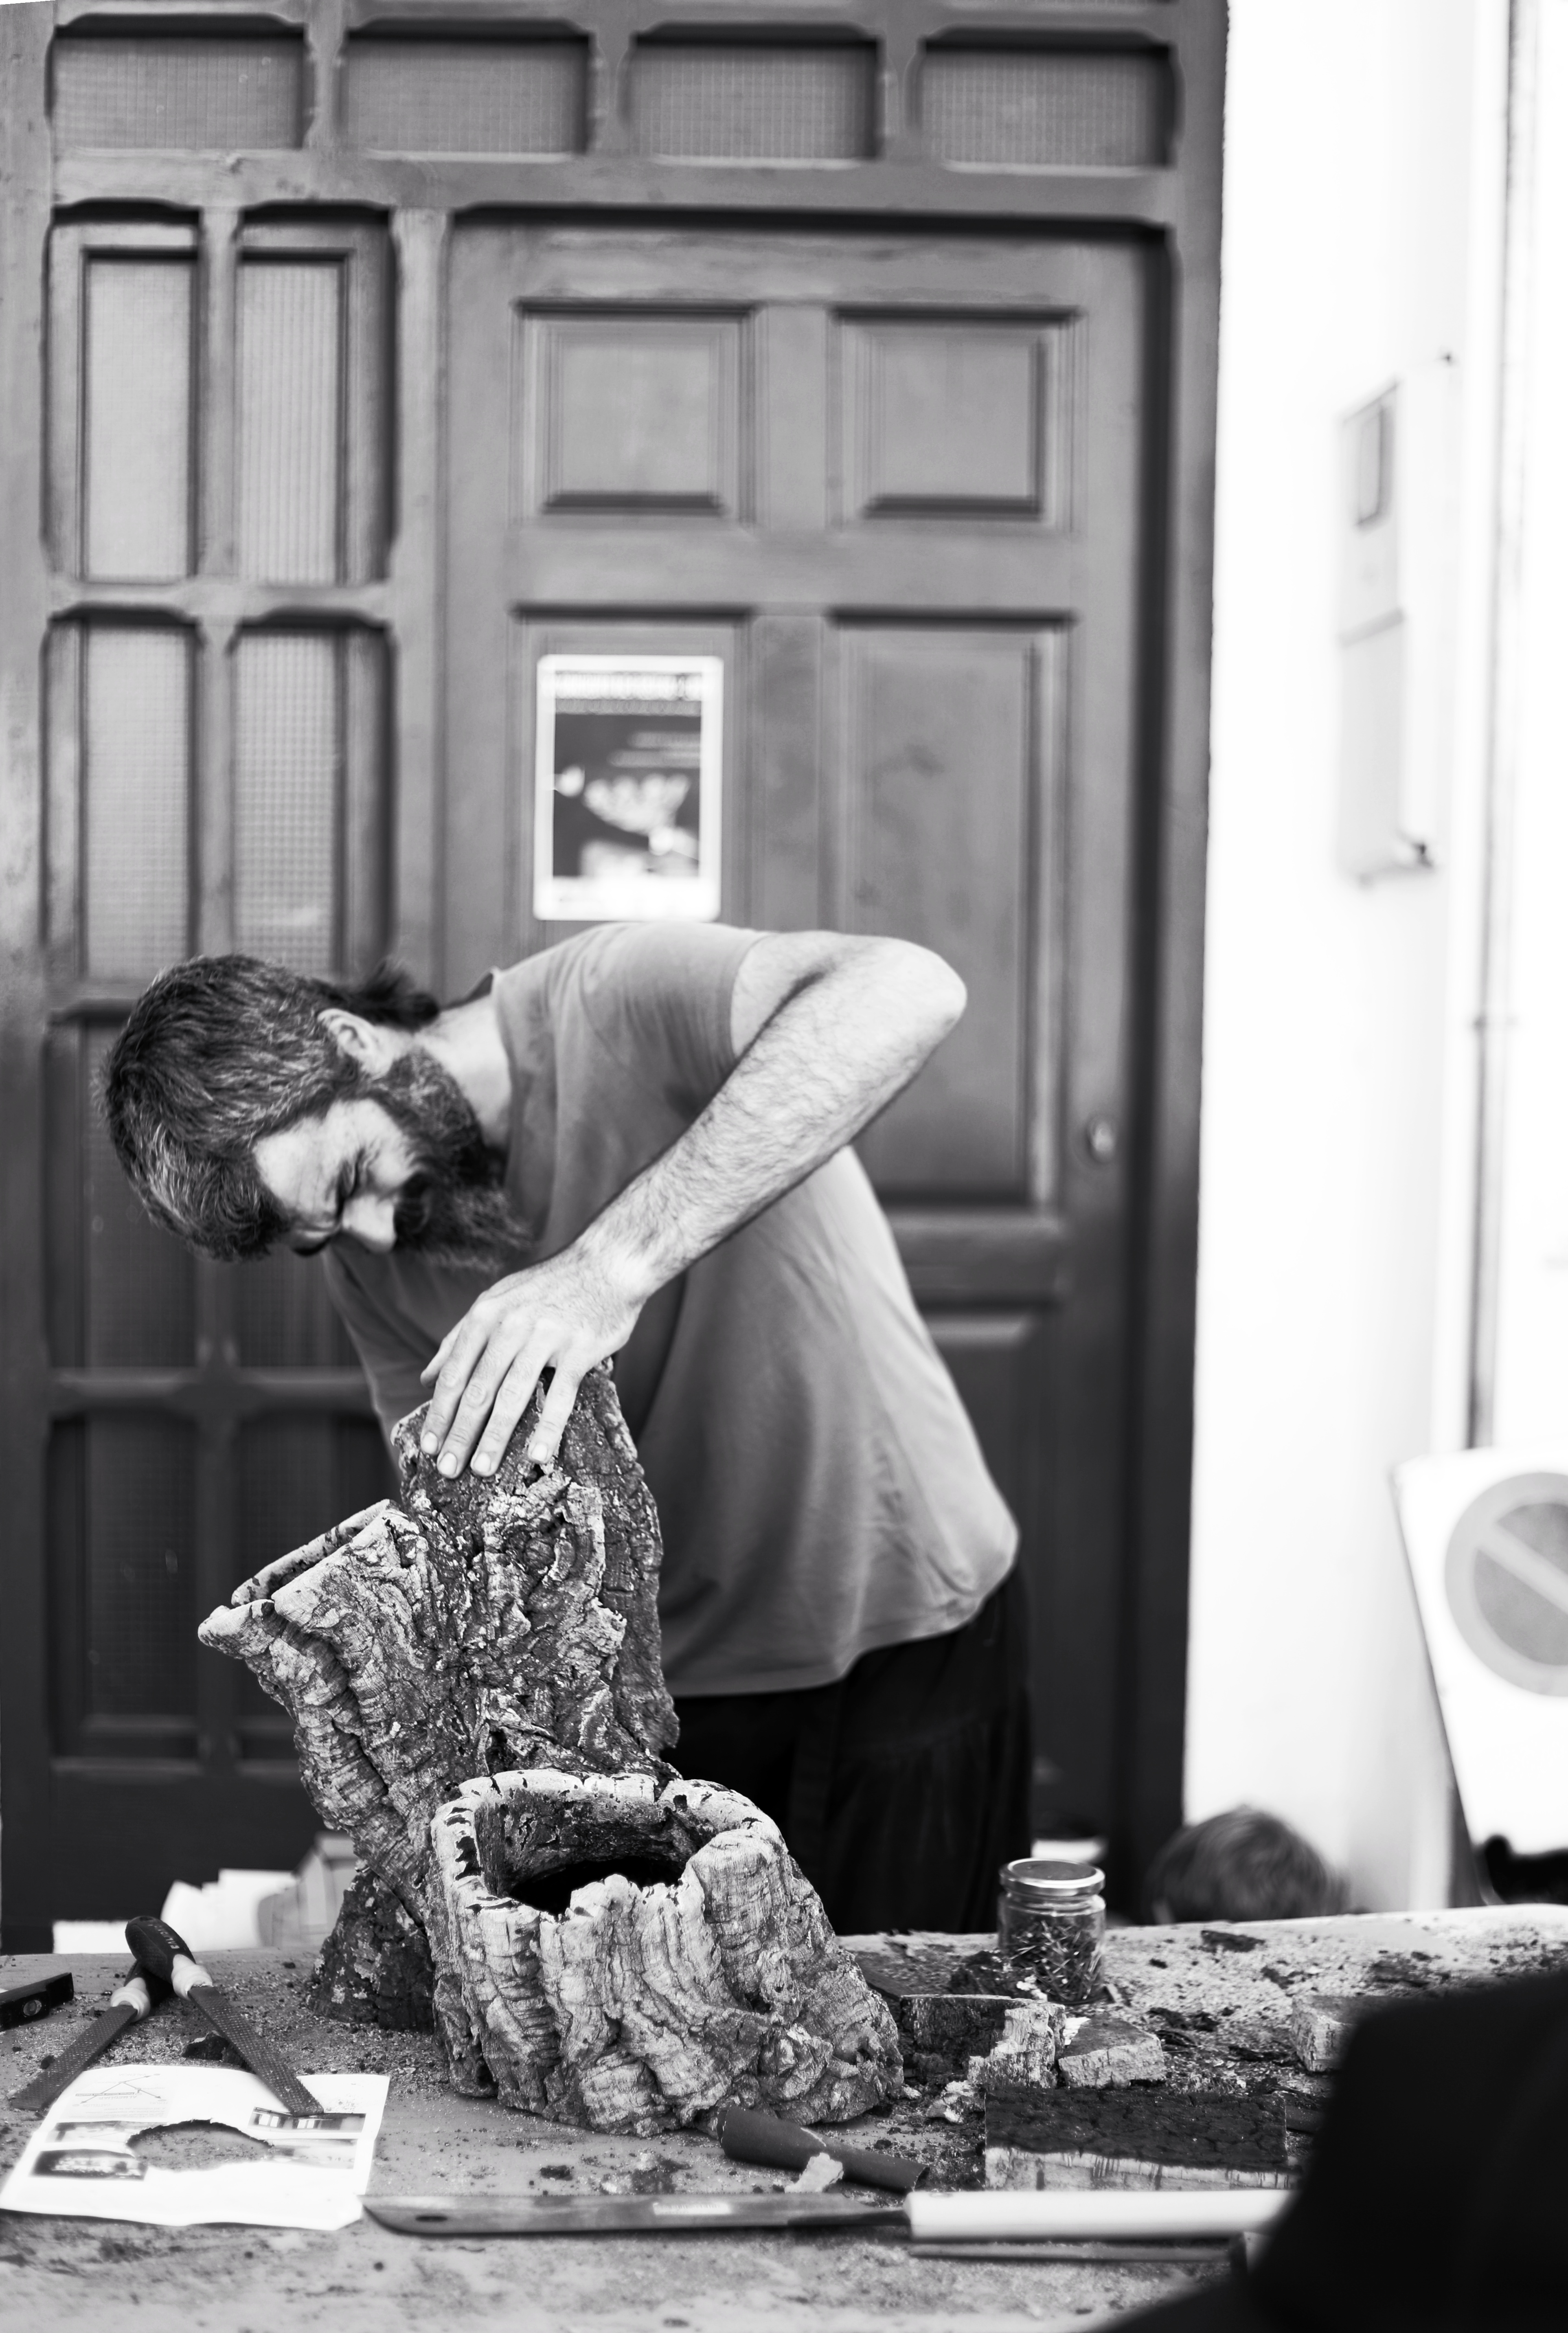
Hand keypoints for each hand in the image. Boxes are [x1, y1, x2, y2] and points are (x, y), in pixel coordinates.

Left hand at [417, 1242, 643, 1478]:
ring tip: (481, 1469)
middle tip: (448, 1470)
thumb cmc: (549, 1287)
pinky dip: (548, 1428)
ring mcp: (546, 1337)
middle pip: (478, 1390)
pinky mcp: (580, 1349)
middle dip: (460, 1434)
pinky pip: (560, 1396)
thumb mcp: (496, 1301)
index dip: (439, 1413)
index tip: (428, 1446)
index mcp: (486, 1315)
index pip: (453, 1373)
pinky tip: (537, 1456)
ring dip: (494, 1437)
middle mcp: (511, 1326)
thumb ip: (459, 1338)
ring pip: (513, 1396)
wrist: (607, 1264)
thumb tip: (426, 1377)